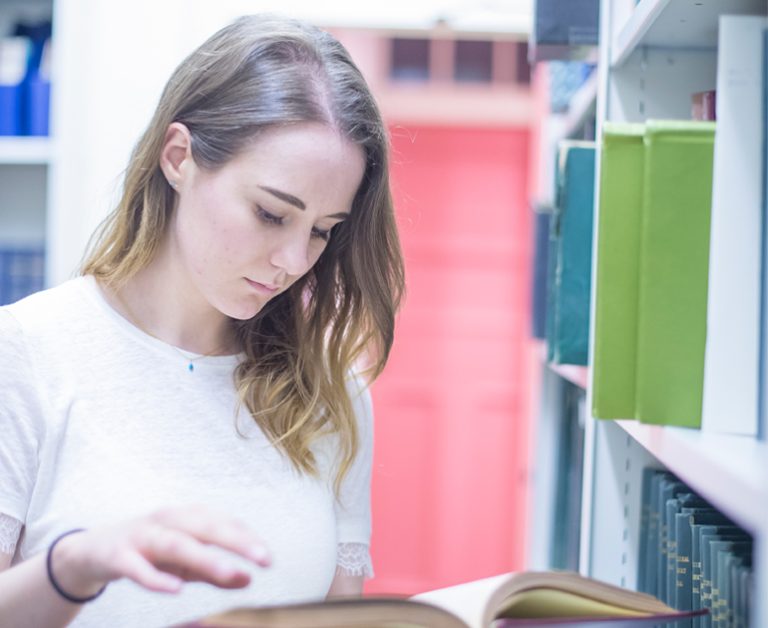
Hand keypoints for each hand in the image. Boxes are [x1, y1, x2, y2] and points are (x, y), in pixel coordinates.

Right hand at [50, 505, 270, 596]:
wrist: (89, 552)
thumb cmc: (148, 553)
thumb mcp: (184, 564)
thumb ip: (215, 572)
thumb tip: (249, 579)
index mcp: (186, 517)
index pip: (223, 523)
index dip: (247, 538)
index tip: (269, 558)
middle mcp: (167, 520)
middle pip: (206, 527)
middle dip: (237, 541)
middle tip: (264, 559)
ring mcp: (141, 536)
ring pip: (176, 545)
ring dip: (205, 558)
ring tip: (231, 572)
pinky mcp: (117, 556)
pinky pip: (137, 568)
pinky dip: (156, 578)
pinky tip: (176, 590)